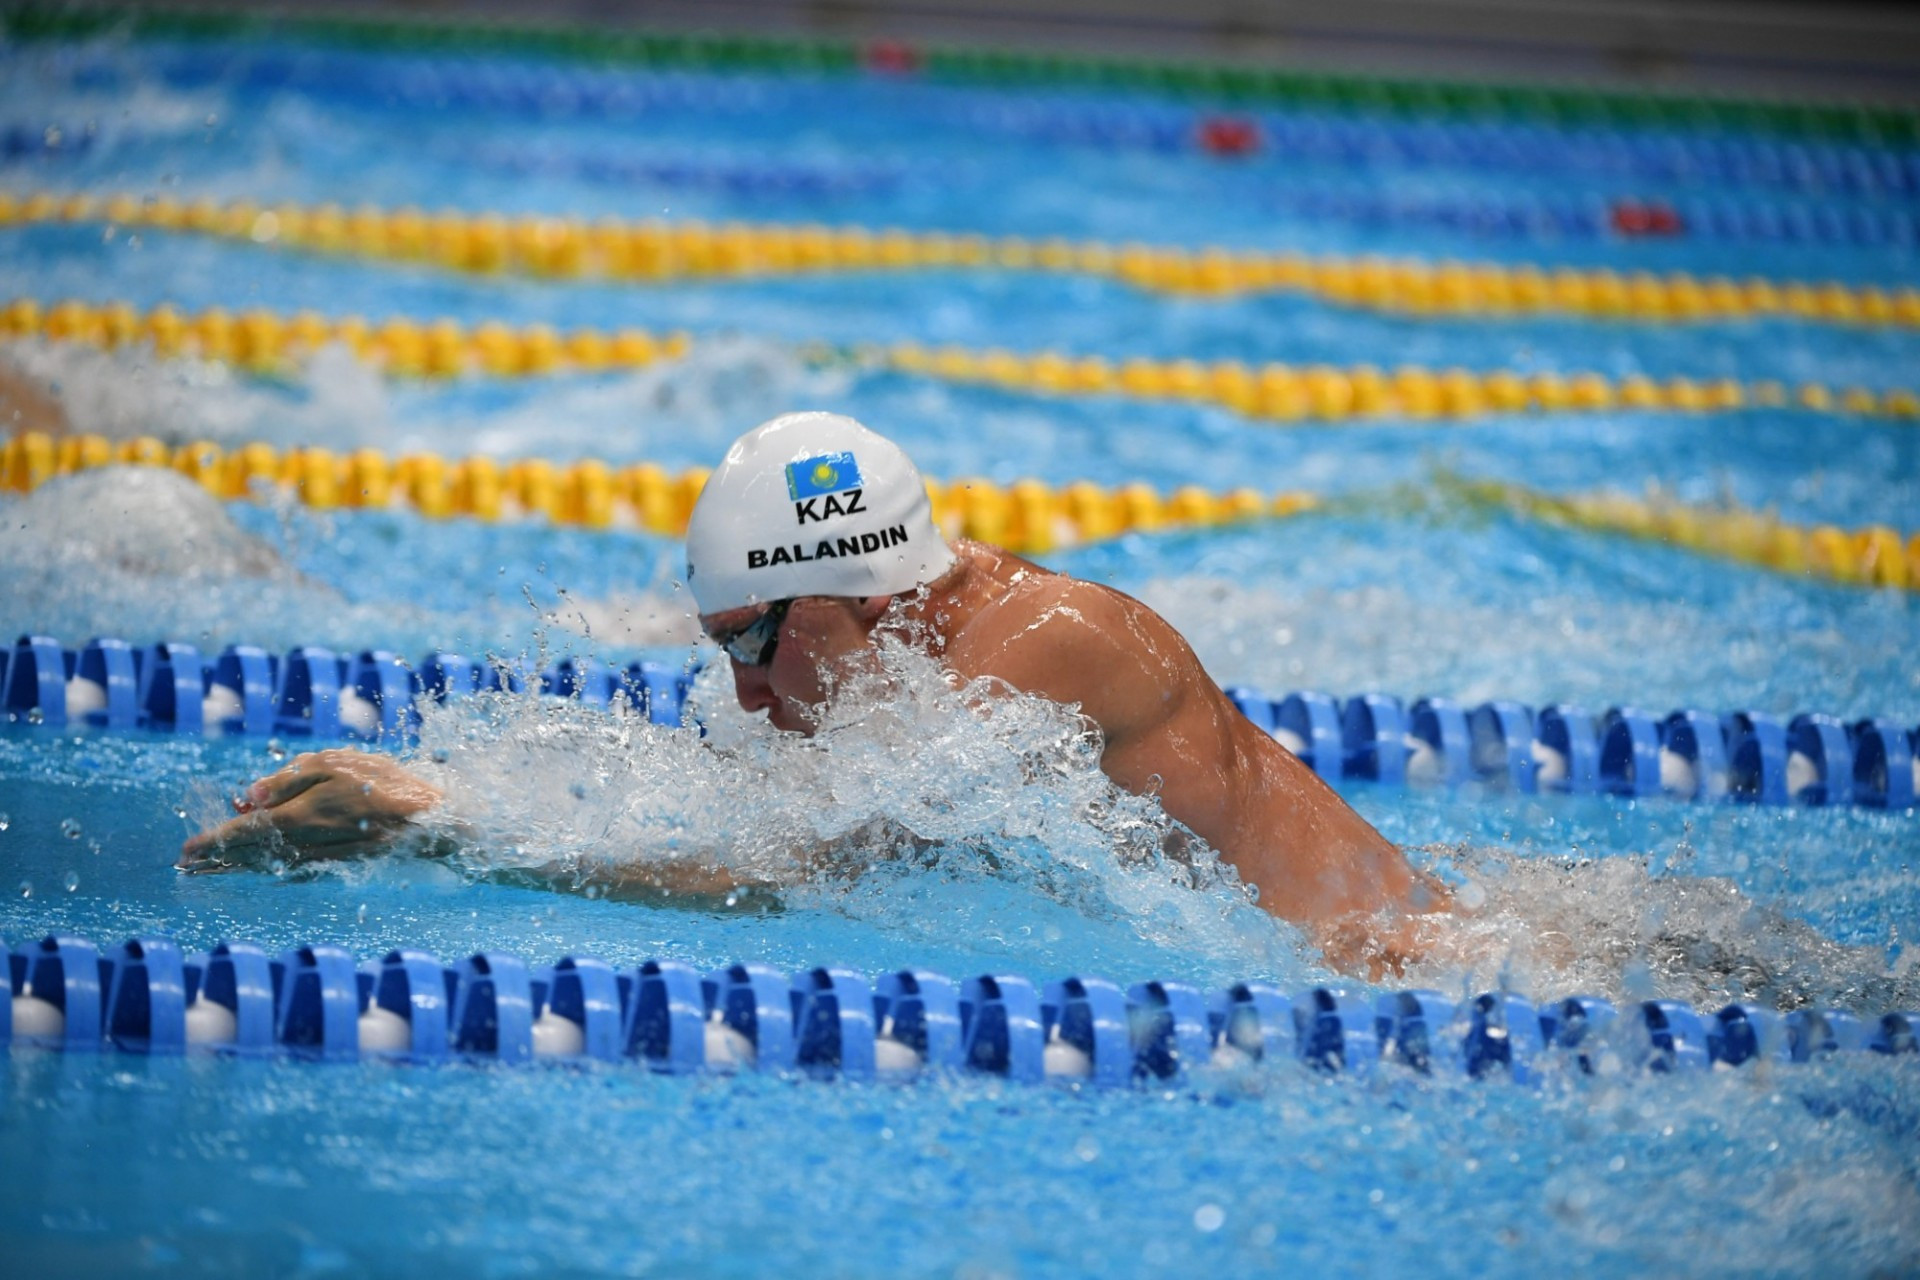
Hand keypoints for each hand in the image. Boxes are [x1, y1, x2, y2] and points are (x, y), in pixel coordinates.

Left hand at [178, 749, 442, 872]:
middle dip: (217, 859)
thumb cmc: (383, 782)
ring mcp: (318, 859)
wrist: (427, 820)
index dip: (213, 841)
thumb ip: (288, 778)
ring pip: (266, 865)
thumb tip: (249, 796)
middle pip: (249, 855)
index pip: (243, 832)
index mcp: (299, 816)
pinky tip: (258, 868)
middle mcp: (303, 844)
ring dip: (237, 867)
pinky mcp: (333, 864)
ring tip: (213, 868)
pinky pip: (289, 869)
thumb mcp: (333, 763)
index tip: (186, 851)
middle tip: (188, 864)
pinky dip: (266, 868)